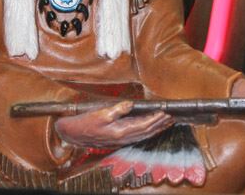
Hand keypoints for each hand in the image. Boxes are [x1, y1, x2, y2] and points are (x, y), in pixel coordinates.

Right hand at [54, 101, 173, 147]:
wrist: (72, 134)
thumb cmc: (85, 123)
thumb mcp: (100, 113)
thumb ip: (117, 109)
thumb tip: (130, 104)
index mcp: (120, 132)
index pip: (143, 125)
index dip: (155, 119)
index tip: (165, 112)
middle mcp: (122, 138)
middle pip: (146, 132)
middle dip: (160, 125)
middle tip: (172, 118)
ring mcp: (120, 140)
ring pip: (143, 135)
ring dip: (155, 129)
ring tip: (166, 123)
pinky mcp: (118, 140)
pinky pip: (137, 136)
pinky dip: (147, 132)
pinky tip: (151, 128)